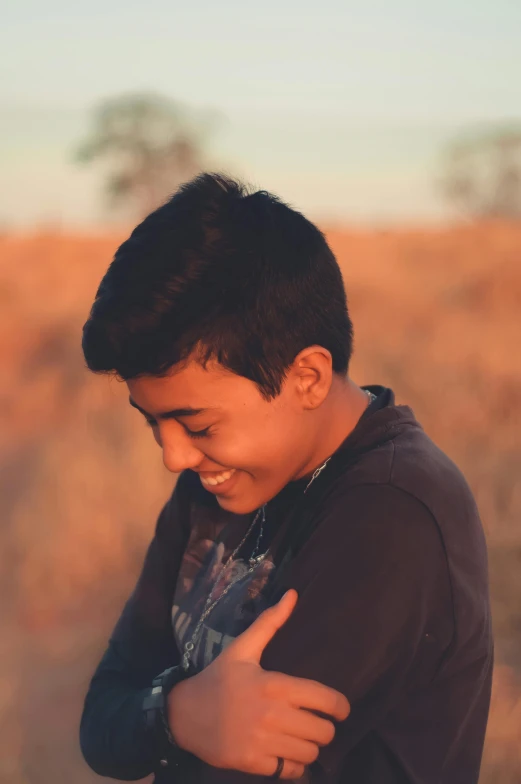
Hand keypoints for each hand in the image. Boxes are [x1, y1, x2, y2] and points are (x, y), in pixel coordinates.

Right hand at [168, 589, 349, 779]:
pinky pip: (291, 771)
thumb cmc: (218, 678)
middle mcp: (272, 715)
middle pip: (323, 732)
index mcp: (275, 684)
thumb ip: (270, 622)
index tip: (341, 709)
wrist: (184, 713)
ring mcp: (263, 742)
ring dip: (310, 746)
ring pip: (310, 753)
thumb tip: (293, 594)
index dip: (341, 707)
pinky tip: (285, 752)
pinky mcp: (253, 764)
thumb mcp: (243, 648)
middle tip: (316, 722)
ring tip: (301, 737)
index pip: (325, 700)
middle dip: (324, 727)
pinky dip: (293, 765)